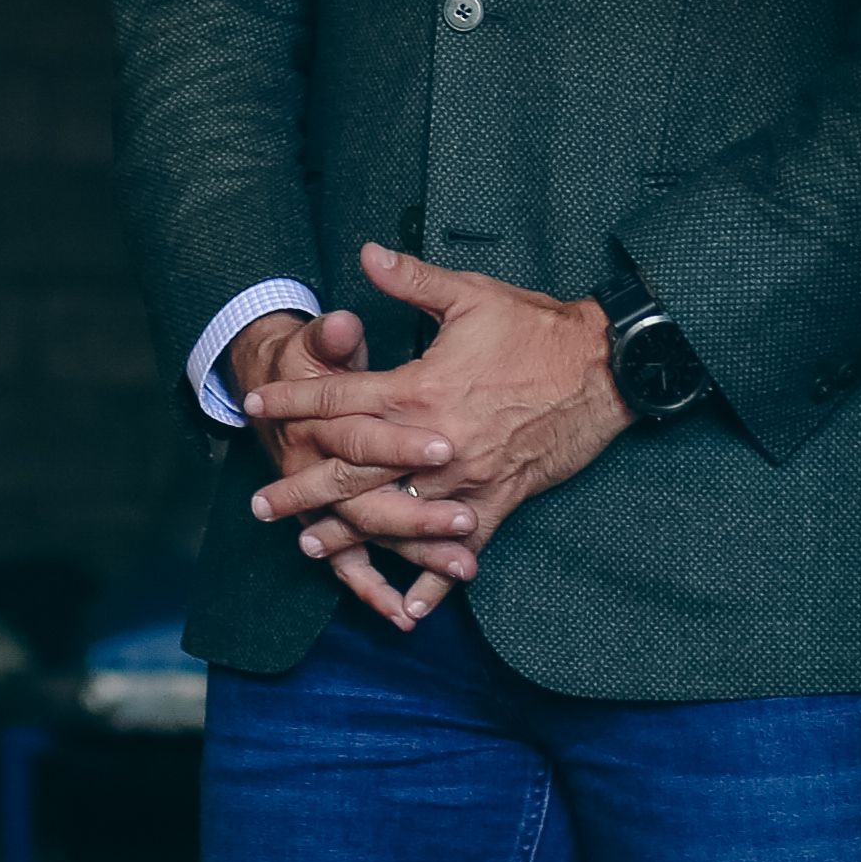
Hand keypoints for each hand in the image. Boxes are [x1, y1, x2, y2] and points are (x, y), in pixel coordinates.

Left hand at [244, 244, 634, 623]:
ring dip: (350, 537)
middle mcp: (436, 444)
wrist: (604, 370)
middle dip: (303, 489)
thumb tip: (365, 253)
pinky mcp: (497, 502)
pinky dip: (433, 580)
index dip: (294, 401)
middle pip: (353, 473)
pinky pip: (458, 549)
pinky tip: (408, 608)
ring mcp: (465, 481)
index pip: (341, 400)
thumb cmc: (536, 329)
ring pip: (395, 518)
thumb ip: (412, 279)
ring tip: (309, 547)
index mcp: (421, 391)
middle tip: (261, 504)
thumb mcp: (471, 297)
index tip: (256, 405)